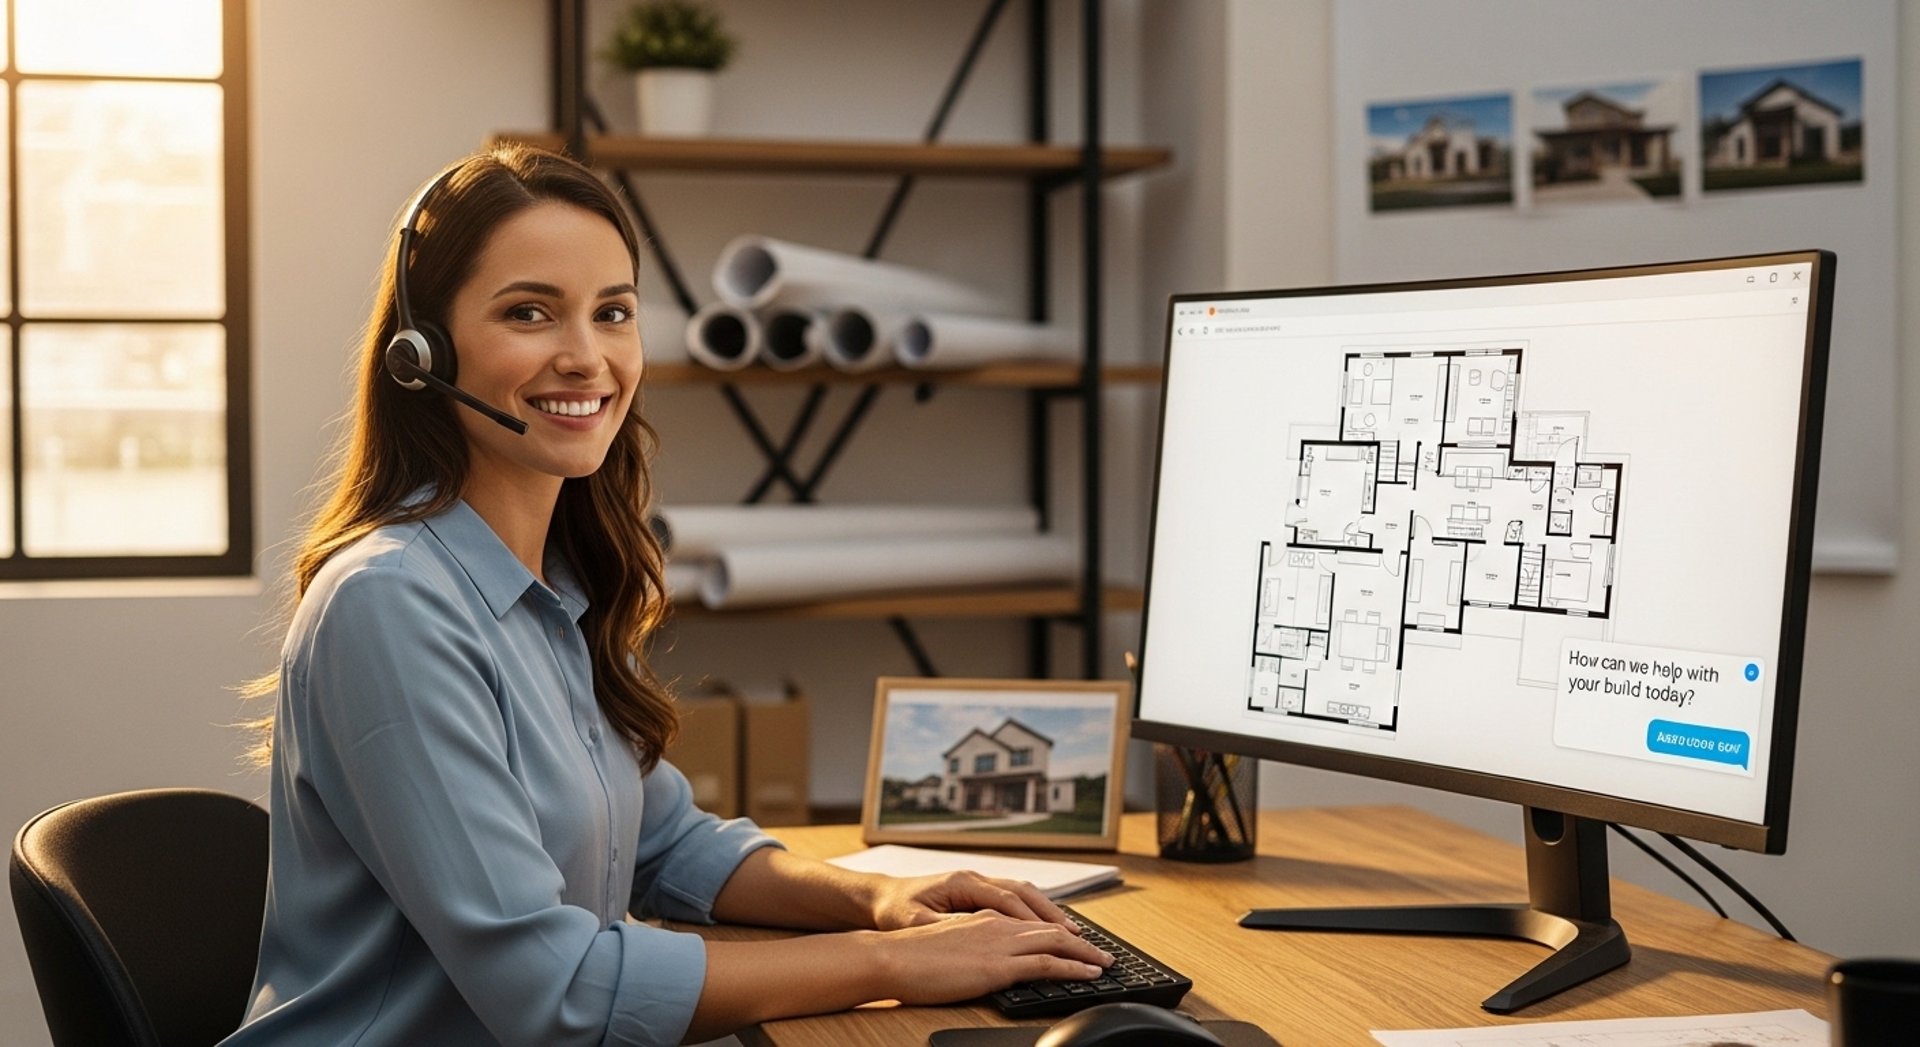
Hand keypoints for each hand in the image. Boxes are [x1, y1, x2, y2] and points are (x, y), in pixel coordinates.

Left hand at [866, 870, 1073, 931]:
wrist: (880, 897)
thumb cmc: (895, 910)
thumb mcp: (916, 922)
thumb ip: (946, 927)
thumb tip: (974, 934)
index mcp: (962, 882)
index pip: (1007, 899)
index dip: (1032, 919)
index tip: (1055, 936)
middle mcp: (974, 878)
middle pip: (1023, 891)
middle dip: (1051, 912)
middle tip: (1077, 934)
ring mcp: (977, 882)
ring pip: (1022, 892)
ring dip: (1046, 909)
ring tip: (1071, 931)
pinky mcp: (976, 891)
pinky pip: (1013, 897)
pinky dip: (1033, 910)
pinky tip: (1045, 926)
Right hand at [867, 911, 1113, 1005]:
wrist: (889, 957)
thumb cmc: (908, 957)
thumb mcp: (946, 946)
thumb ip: (969, 949)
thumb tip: (981, 963)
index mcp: (983, 918)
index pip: (1029, 922)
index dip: (1056, 930)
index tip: (1074, 940)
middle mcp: (996, 924)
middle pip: (1050, 928)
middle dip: (1079, 940)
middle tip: (1101, 952)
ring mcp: (1000, 943)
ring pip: (1056, 941)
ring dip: (1085, 952)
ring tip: (1105, 962)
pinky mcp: (999, 965)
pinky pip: (1048, 963)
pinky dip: (1074, 966)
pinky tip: (1089, 973)